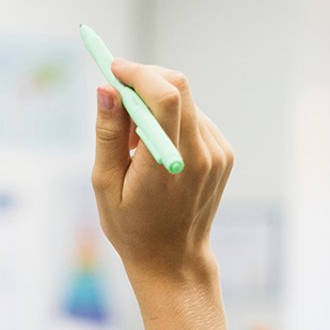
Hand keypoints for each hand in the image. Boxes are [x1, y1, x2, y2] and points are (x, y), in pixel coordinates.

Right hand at [90, 60, 235, 329]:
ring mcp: (218, 153)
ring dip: (156, 104)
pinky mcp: (224, 154)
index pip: (165, 95)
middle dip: (146, 78)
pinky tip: (155, 150)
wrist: (174, 261)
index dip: (138, 73)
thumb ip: (107, 134)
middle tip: (118, 93)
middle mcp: (200, 154)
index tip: (113, 69)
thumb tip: (106, 90)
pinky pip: (195, 119)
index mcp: (167, 163)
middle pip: (179, 87)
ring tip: (133, 141)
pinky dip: (172, 120)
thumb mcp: (105, 184)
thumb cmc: (132, 228)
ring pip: (186, 101)